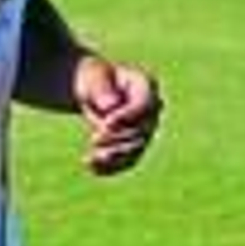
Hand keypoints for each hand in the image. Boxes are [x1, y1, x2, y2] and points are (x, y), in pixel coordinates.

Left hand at [74, 57, 162, 175]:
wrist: (92, 91)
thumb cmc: (94, 79)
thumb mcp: (94, 78)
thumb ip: (101, 89)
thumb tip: (112, 106)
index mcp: (146, 85)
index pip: (145, 105)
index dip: (127, 117)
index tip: (105, 124)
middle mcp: (152, 108)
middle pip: (144, 130)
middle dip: (118, 138)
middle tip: (94, 139)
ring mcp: (146, 128)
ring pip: (137, 149)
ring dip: (115, 157)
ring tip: (92, 158)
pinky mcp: (135, 145)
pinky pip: (128, 161)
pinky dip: (110, 167)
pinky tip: (91, 167)